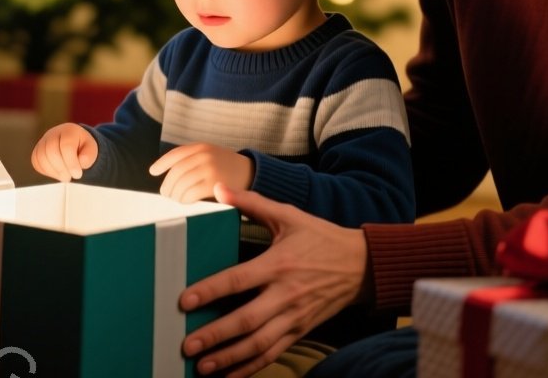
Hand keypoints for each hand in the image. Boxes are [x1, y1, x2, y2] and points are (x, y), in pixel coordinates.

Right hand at [31, 123, 98, 180]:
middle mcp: (53, 133)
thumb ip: (89, 156)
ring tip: (64, 176)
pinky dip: (45, 171)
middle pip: (51, 151)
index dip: (71, 163)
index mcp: (69, 131)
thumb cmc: (82, 147)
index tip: (77, 174)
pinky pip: (36, 162)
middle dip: (61, 168)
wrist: (72, 143)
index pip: (66, 146)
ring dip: (53, 171)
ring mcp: (43, 141)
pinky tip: (56, 173)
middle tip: (69, 177)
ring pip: (41, 157)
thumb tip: (82, 161)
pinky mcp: (37, 151)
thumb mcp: (91, 150)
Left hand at [150, 143, 252, 202]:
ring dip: (175, 194)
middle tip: (165, 194)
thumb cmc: (228, 168)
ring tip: (176, 199)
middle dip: (167, 184)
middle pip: (176, 172)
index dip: (162, 163)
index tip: (152, 171)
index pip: (176, 154)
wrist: (253, 174)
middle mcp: (204, 156)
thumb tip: (169, 175)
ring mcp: (209, 169)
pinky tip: (186, 202)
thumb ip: (193, 160)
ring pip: (182, 184)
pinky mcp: (214, 184)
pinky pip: (191, 194)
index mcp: (202, 147)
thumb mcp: (211, 155)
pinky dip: (185, 200)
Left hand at [181, 185, 367, 377]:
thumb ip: (252, 203)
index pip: (239, 280)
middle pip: (247, 320)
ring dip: (229, 358)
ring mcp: (295, 317)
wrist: (363, 266)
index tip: (185, 301)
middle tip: (187, 345)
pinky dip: (251, 367)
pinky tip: (230, 375)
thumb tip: (219, 188)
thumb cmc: (321, 238)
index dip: (211, 291)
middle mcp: (286, 295)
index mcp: (279, 265)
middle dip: (215, 335)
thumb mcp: (289, 216)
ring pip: (259, 344)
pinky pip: (274, 353)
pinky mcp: (301, 331)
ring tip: (202, 367)